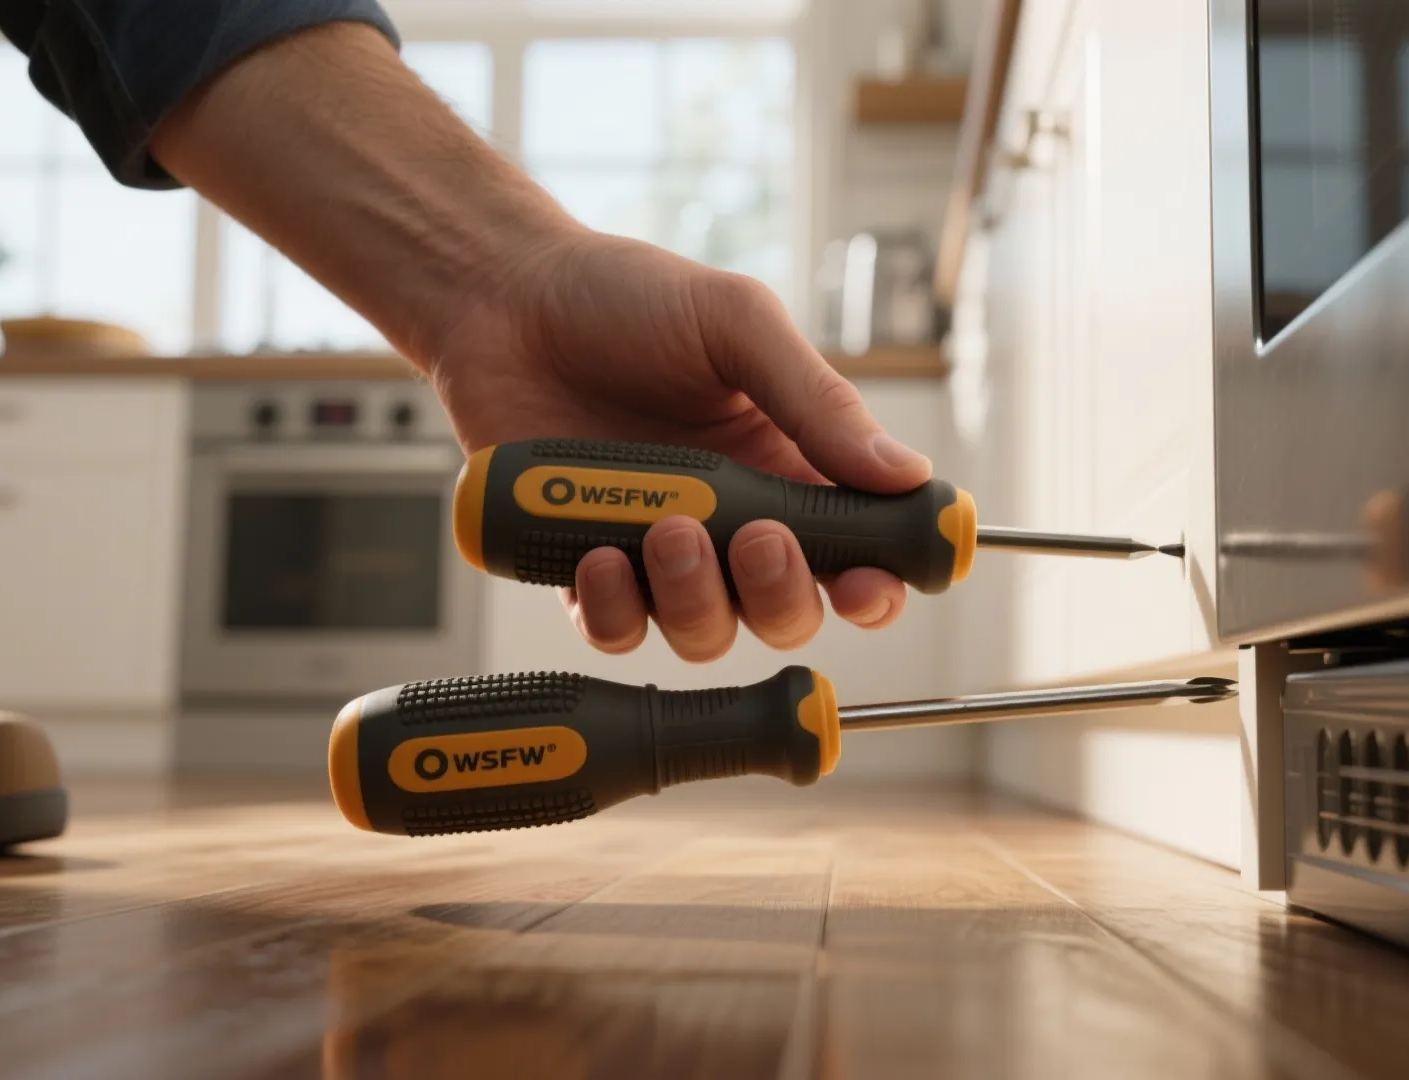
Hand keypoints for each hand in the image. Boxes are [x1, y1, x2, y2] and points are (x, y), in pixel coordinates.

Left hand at [147, 23, 932, 662]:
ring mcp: (657, 550)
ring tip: (665, 529)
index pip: (857, 548)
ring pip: (705, 632)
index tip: (873, 584)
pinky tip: (600, 554)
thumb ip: (819, 402)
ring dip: (696, 598)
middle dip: (782, 594)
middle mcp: (730, 520)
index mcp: (785, 465)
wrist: (502, 297)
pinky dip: (615, 610)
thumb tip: (906, 474)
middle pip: (787, 612)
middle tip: (757, 538)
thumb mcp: (738, 326)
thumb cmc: (624, 296)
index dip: (877, 583)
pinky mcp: (583, 566)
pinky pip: (616, 630)